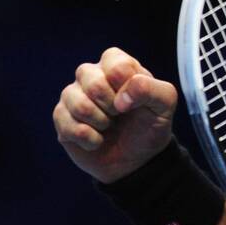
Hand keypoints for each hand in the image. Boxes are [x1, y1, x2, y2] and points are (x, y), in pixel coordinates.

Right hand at [52, 46, 177, 183]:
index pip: (116, 65)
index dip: (128, 88)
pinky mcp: (61, 117)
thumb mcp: (164, 105)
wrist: (136, 160)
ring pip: (78, 104)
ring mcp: (73, 95)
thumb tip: (121, 98)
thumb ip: (152, 90)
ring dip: (100, 123)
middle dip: (113, 107)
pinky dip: (90, 139)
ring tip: (108, 126)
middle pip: (94, 83)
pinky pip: (68, 125)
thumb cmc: (149, 126)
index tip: (134, 101)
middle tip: (120, 114)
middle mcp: (91, 74)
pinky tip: (97, 139)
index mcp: (117, 65)